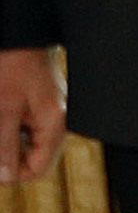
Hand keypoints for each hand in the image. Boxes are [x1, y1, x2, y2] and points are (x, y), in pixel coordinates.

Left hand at [0, 47, 60, 182]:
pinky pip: (24, 130)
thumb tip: (5, 176)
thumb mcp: (4, 108)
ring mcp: (48, 114)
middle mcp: (56, 122)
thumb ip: (5, 144)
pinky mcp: (39, 107)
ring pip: (25, 145)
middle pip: (32, 158)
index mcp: (54, 124)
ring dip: (5, 143)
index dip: (11, 173)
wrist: (21, 36)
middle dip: (7, 156)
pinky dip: (8, 130)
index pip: (37, 168)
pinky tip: (1, 118)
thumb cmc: (12, 65)